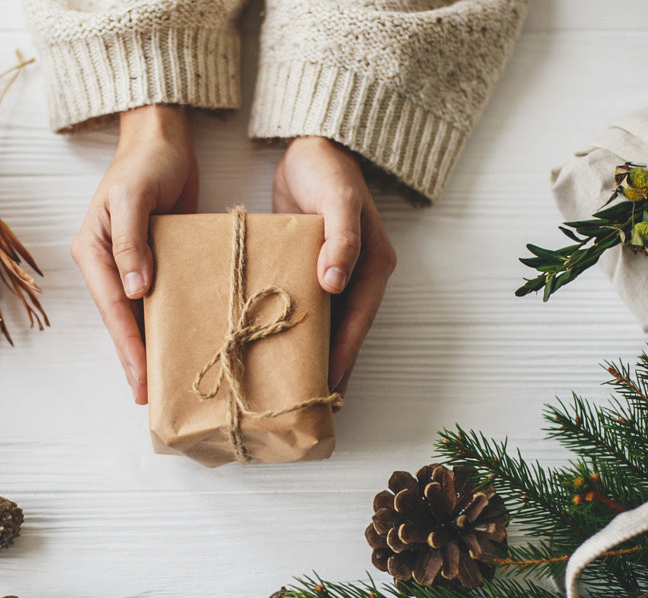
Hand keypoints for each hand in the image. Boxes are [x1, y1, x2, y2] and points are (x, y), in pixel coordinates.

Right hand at [71, 105, 197, 403]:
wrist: (163, 139)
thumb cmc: (146, 162)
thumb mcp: (134, 196)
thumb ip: (130, 240)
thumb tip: (134, 289)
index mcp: (93, 250)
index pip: (111, 307)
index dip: (127, 344)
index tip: (141, 377)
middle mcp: (108, 263)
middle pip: (120, 319)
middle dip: (134, 357)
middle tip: (150, 396)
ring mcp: (130, 264)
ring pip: (137, 314)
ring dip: (148, 345)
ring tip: (161, 382)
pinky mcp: (154, 260)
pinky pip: (158, 298)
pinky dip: (165, 322)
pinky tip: (179, 342)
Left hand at [273, 136, 396, 402]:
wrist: (312, 142)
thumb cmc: (328, 169)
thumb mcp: (338, 200)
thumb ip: (340, 241)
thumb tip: (335, 284)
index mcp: (374, 267)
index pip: (357, 323)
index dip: (341, 356)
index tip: (325, 387)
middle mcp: (357, 276)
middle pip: (344, 332)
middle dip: (328, 367)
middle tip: (308, 405)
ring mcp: (335, 274)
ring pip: (325, 325)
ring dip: (310, 354)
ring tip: (292, 388)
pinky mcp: (310, 267)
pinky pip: (304, 306)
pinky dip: (294, 329)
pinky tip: (274, 348)